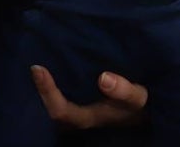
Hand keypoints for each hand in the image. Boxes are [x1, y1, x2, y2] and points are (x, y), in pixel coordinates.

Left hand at [32, 67, 146, 129]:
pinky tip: (55, 65)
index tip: (38, 69)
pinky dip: (56, 82)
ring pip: (55, 102)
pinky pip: (62, 95)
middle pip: (51, 108)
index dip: (46, 92)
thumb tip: (103, 78)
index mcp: (88, 117)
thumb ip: (123, 90)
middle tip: (34, 64)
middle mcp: (79, 116)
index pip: (60, 110)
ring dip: (46, 87)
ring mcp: (79, 110)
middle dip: (41, 89)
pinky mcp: (81, 101)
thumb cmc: (139, 105)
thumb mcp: (137, 98)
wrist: (145, 111)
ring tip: (40, 62)